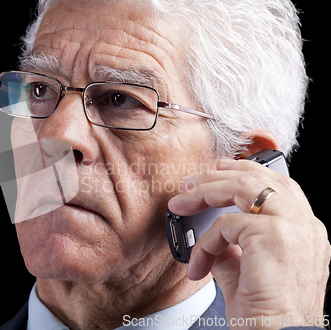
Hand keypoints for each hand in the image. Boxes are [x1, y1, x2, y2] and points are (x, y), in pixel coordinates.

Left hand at [168, 158, 330, 328]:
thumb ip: (232, 249)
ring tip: (180, 203)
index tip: (219, 169)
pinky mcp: (273, 235)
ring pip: (243, 187)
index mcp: (305, 231)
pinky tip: (199, 265)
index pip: (279, 185)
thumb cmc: (266, 316)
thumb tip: (211, 238)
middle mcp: (305, 224)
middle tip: (187, 184)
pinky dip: (205, 243)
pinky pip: (225, 225)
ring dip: (205, 191)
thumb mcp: (246, 273)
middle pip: (257, 179)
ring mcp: (293, 226)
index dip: (246, 171)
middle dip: (216, 177)